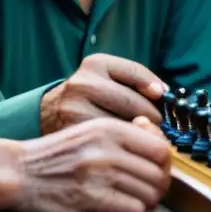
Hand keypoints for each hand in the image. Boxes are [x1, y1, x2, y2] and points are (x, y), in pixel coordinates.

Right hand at [14, 117, 171, 211]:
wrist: (20, 171)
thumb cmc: (60, 152)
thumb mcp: (92, 129)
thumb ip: (127, 132)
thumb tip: (159, 140)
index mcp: (111, 129)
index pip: (160, 148)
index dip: (165, 161)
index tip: (158, 167)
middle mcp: (108, 150)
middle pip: (159, 173)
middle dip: (160, 184)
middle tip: (153, 188)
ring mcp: (100, 176)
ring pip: (150, 193)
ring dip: (149, 200)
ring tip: (139, 198)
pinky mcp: (92, 201)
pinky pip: (134, 209)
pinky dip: (134, 211)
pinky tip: (124, 206)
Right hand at [40, 54, 165, 133]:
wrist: (48, 114)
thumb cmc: (89, 96)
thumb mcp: (106, 78)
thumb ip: (133, 81)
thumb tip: (162, 93)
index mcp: (95, 64)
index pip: (134, 71)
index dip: (152, 84)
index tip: (161, 95)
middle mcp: (82, 83)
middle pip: (131, 101)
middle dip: (151, 115)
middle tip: (158, 124)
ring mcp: (74, 109)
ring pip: (122, 123)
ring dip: (139, 133)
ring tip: (144, 136)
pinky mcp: (72, 133)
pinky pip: (109, 141)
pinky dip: (124, 145)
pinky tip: (127, 147)